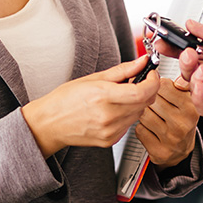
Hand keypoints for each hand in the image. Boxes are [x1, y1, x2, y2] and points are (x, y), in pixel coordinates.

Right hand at [21, 57, 159, 156]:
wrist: (49, 124)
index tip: (151, 74)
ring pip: (139, 114)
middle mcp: (108, 117)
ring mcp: (110, 131)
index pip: (142, 92)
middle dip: (147, 90)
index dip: (153, 82)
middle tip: (138, 81)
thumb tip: (142, 62)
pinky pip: (129, 124)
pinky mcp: (110, 140)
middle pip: (144, 103)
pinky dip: (127, 114)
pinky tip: (114, 109)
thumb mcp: (93, 79)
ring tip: (120, 96)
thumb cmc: (65, 100)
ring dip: (137, 102)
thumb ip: (122, 71)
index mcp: (103, 97)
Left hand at [134, 77, 199, 167]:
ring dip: (143, 112)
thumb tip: (158, 73)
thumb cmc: (182, 121)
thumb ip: (178, 84)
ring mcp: (170, 138)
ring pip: (143, 114)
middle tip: (154, 102)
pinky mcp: (158, 150)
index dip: (156, 84)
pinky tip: (149, 128)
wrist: (182, 150)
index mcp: (191, 107)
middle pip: (151, 100)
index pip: (163, 85)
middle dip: (149, 99)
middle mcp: (182, 123)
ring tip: (152, 114)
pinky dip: (141, 127)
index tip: (156, 87)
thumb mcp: (187, 100)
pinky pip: (139, 130)